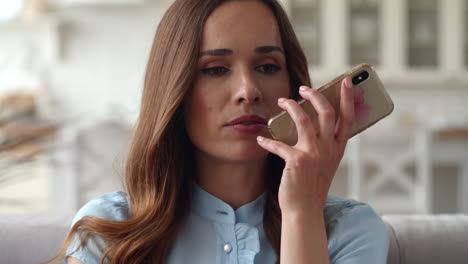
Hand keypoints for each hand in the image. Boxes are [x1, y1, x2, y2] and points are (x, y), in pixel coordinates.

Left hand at [257, 77, 354, 214]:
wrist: (305, 210)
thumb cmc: (313, 186)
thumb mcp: (325, 164)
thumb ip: (324, 145)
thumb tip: (313, 124)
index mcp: (337, 149)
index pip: (348, 119)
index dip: (348, 98)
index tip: (346, 81)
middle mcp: (328, 149)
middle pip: (327, 113)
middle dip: (316, 95)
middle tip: (303, 89)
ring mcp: (314, 154)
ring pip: (304, 120)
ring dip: (291, 107)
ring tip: (281, 101)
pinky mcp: (297, 161)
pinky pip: (279, 144)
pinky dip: (268, 140)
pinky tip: (260, 139)